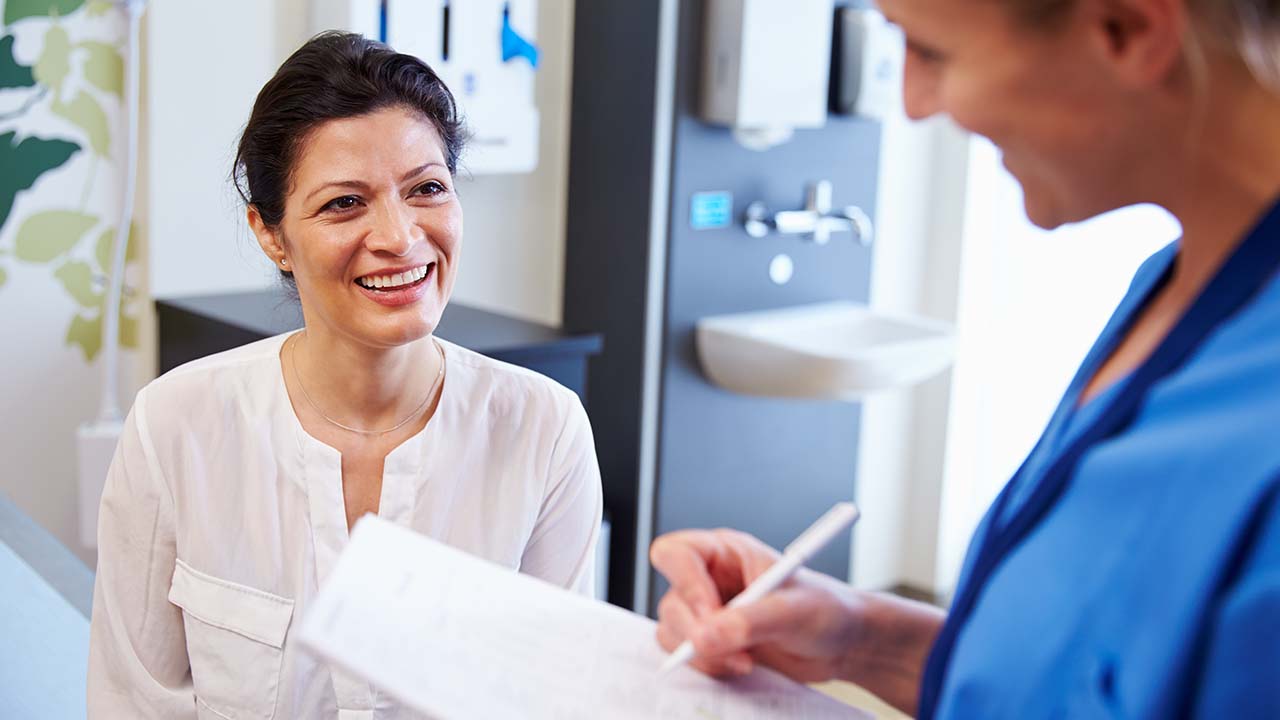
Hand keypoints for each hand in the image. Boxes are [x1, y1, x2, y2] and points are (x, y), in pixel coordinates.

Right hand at [649, 528, 864, 682]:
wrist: (841, 644)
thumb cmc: (826, 610)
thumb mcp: (795, 610)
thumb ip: (751, 621)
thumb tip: (708, 636)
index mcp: (727, 552)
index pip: (677, 553)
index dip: (685, 582)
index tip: (710, 613)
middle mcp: (710, 579)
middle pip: (671, 600)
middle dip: (696, 630)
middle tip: (728, 648)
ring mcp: (708, 612)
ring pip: (673, 631)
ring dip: (703, 654)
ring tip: (745, 660)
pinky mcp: (711, 641)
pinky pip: (686, 655)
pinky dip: (708, 666)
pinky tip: (741, 665)